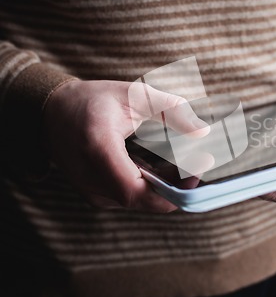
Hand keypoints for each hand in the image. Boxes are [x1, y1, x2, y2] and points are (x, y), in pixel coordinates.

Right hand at [42, 80, 208, 212]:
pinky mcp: (96, 194)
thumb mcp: (134, 95)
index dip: (172, 188)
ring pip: (140, 202)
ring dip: (168, 187)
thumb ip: (171, 109)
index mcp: (98, 150)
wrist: (51, 112)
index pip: (137, 191)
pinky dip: (153, 187)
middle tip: (199, 163)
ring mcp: (91, 190)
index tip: (198, 169)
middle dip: (178, 186)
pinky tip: (165, 168)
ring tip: (186, 164)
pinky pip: (131, 198)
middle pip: (144, 200)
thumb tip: (203, 131)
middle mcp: (91, 178)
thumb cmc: (92, 100)